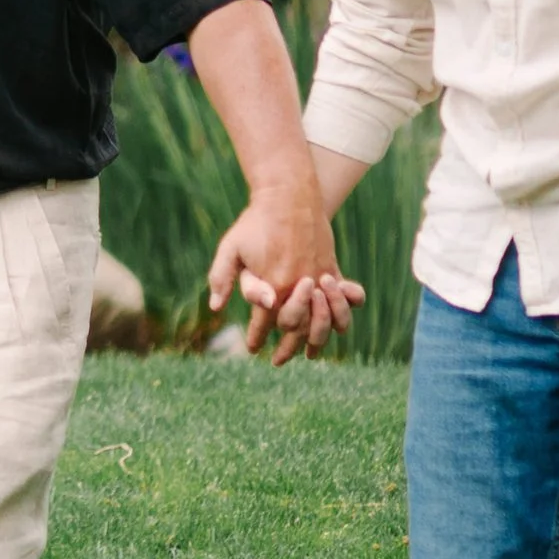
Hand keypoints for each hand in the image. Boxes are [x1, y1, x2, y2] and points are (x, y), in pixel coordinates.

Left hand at [208, 181, 360, 362]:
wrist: (289, 196)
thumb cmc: (255, 222)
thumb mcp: (231, 248)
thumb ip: (222, 278)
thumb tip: (217, 308)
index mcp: (272, 285)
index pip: (263, 322)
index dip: (256, 337)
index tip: (252, 349)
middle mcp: (297, 286)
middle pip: (295, 329)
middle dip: (286, 348)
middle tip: (278, 362)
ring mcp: (318, 278)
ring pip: (322, 320)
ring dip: (317, 340)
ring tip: (310, 354)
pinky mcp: (331, 267)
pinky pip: (342, 299)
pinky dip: (341, 315)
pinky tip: (336, 327)